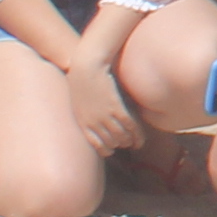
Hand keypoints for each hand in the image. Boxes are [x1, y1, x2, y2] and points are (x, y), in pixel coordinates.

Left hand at [61, 36, 145, 157]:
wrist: (86, 66)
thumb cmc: (81, 79)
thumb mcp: (78, 101)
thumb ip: (86, 112)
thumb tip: (93, 118)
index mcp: (83, 122)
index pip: (96, 145)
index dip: (106, 150)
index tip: (112, 149)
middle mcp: (93, 123)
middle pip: (111, 142)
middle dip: (119, 145)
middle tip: (128, 144)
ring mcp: (105, 116)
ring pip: (121, 136)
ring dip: (130, 140)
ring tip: (135, 142)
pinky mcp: (115, 107)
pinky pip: (128, 124)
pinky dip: (135, 131)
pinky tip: (139, 133)